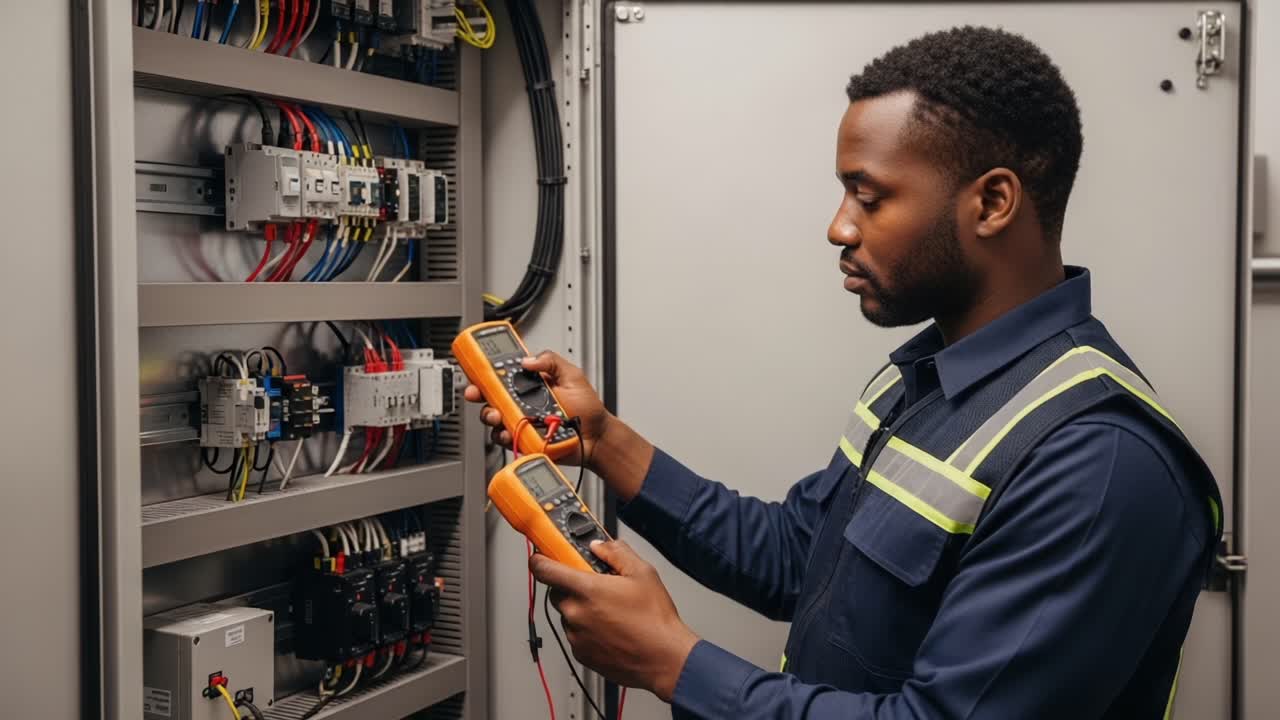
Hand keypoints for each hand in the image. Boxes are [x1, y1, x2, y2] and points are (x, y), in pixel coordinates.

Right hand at [463, 351, 609, 464]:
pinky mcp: (522, 439)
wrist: (596, 437)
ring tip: (498, 415)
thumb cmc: (587, 409)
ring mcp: (520, 421)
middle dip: (478, 393)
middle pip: (490, 396)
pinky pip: (504, 438)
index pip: (502, 374)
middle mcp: (522, 402)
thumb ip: (551, 361)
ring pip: (494, 417)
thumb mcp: (572, 376)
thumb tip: (528, 359)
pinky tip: (511, 432)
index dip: (486, 371)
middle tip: (477, 393)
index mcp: (531, 384)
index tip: (477, 369)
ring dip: (490, 415)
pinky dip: (503, 436)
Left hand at [531, 540, 698, 701]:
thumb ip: (616, 552)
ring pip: (567, 613)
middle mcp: (575, 613)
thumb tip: (600, 546)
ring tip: (610, 610)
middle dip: (571, 585)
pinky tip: (610, 627)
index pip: (543, 569)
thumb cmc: (655, 620)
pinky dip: (586, 628)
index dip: (540, 558)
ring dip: (580, 608)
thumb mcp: (642, 573)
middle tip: (595, 584)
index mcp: (586, 589)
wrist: (664, 659)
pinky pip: (575, 634)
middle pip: (556, 591)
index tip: (543, 555)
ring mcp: (576, 636)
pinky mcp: (581, 654)